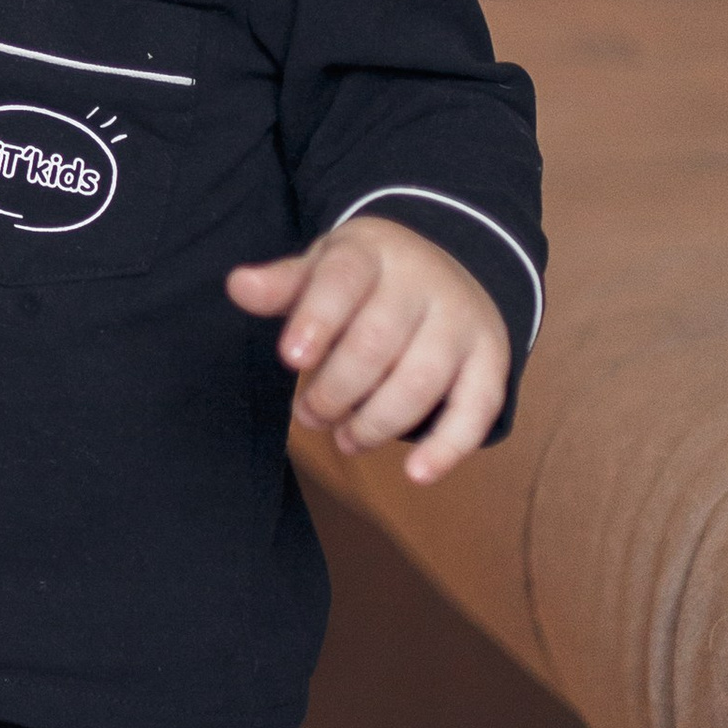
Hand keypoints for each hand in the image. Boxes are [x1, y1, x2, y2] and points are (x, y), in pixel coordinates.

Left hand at [227, 214, 511, 483]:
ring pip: (420, 381)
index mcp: (372, 253)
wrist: (450, 264)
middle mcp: (424, 284)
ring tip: (345, 438)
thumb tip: (237, 286)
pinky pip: (477, 409)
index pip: (343, 280)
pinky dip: (448, 447)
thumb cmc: (365, 280)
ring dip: (375, 422)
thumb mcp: (322, 268)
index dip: (317, 320)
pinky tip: (416, 474)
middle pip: (377, 342)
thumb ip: (283, 285)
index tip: (290, 359)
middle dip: (335, 390)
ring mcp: (461, 323)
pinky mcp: (490, 362)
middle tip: (308, 414)